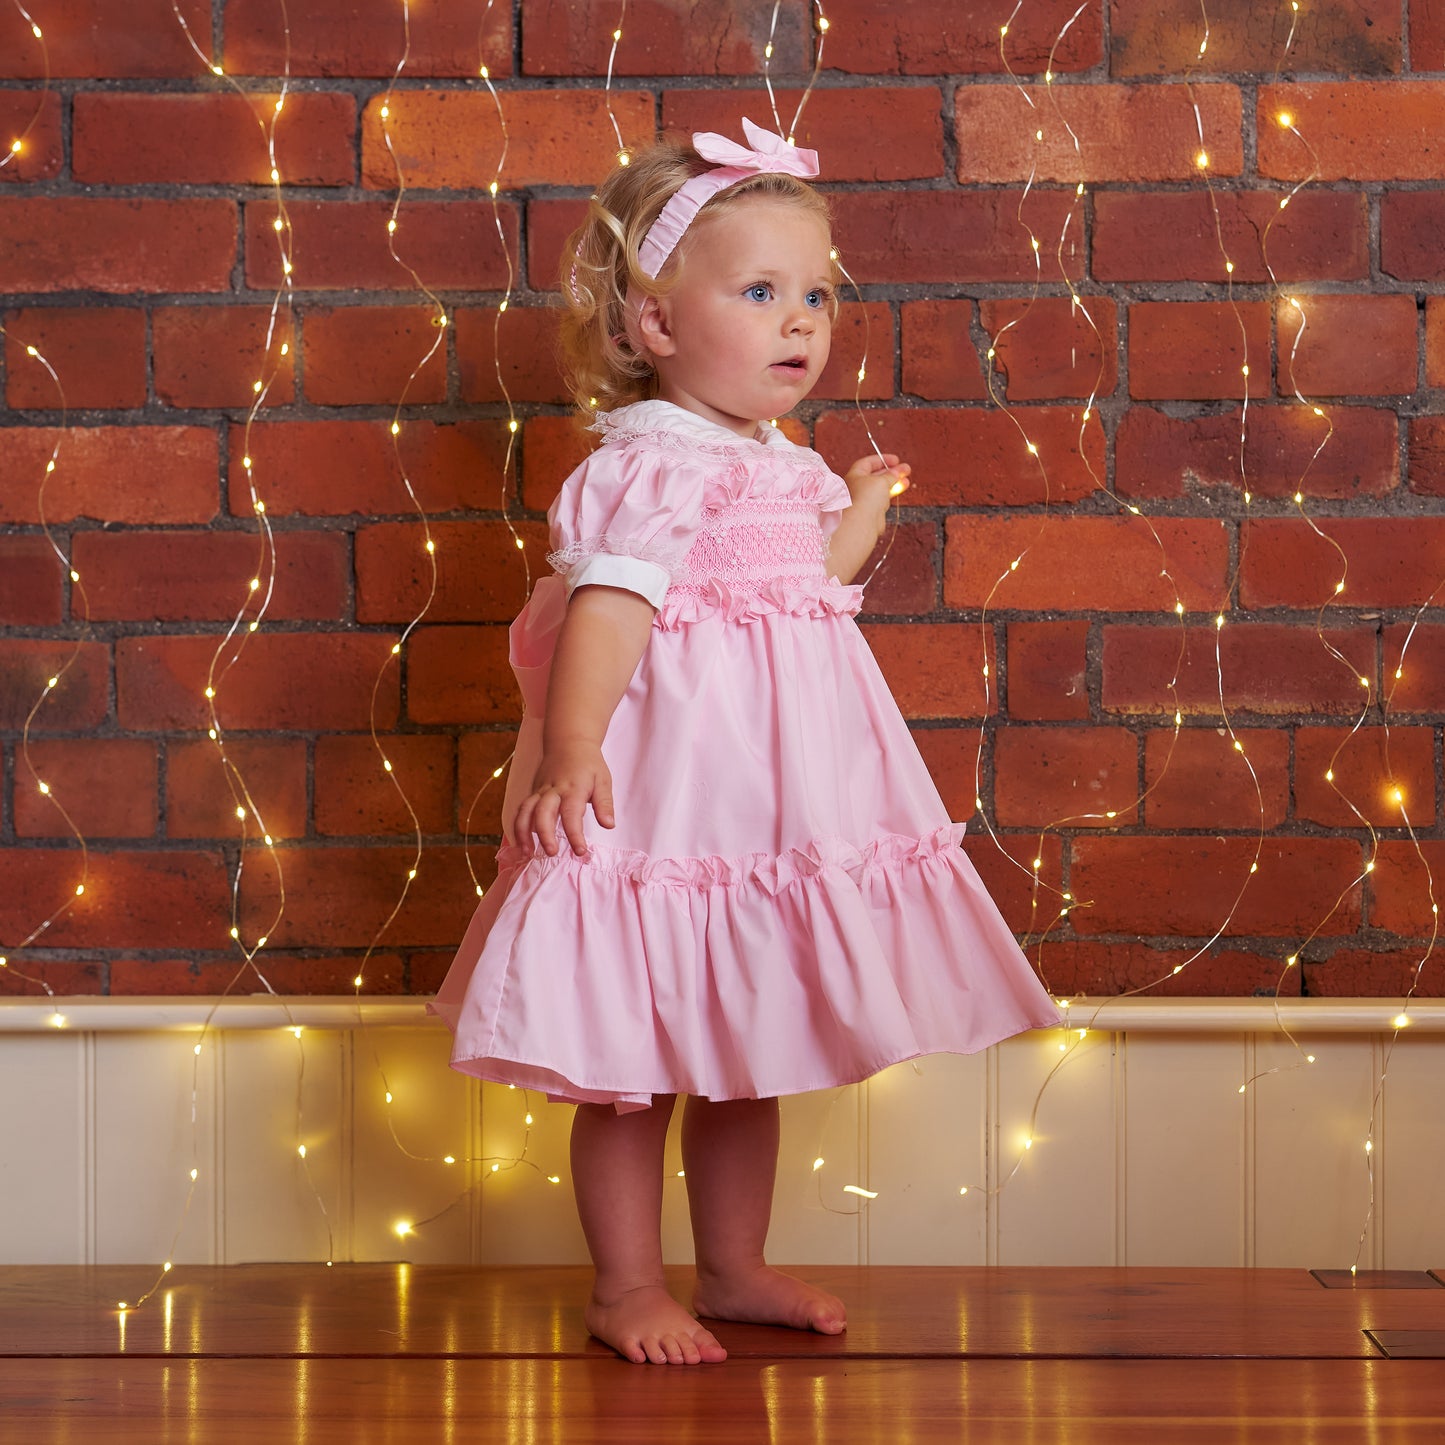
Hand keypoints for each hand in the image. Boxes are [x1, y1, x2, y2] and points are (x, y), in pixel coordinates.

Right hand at [511, 739, 614, 858]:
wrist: (569, 742)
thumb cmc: (589, 764)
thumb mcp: (603, 780)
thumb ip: (604, 804)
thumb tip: (609, 825)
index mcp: (574, 788)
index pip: (572, 814)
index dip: (575, 834)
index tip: (580, 851)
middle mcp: (554, 789)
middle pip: (543, 812)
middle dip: (544, 834)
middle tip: (552, 853)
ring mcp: (540, 790)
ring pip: (526, 810)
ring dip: (523, 832)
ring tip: (527, 853)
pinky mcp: (533, 791)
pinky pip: (522, 809)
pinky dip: (518, 826)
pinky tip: (521, 843)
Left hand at [843, 452, 910, 539]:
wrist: (862, 523)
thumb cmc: (865, 499)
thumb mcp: (881, 480)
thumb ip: (890, 475)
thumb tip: (897, 471)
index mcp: (854, 476)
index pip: (868, 463)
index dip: (883, 460)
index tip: (896, 460)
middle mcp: (857, 487)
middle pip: (876, 476)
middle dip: (892, 472)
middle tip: (906, 469)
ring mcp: (864, 499)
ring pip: (881, 488)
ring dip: (894, 482)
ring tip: (906, 479)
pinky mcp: (871, 511)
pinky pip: (883, 499)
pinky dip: (892, 492)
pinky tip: (901, 488)